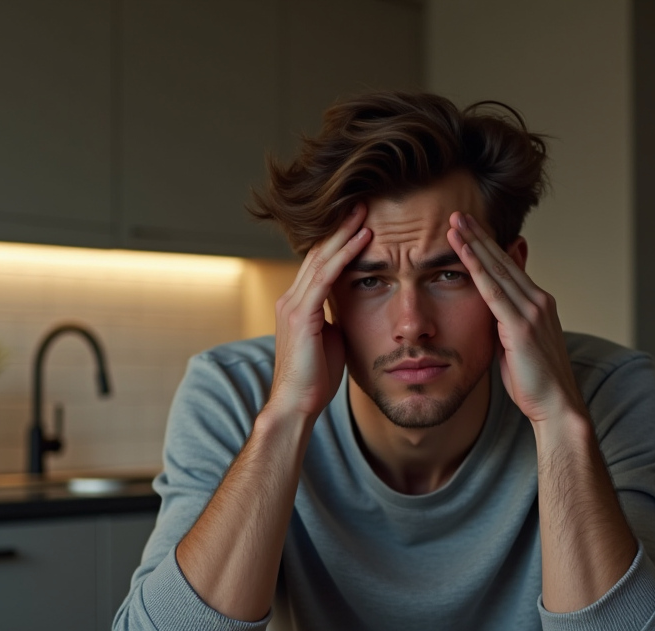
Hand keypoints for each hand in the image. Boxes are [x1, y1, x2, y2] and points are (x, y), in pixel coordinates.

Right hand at [268, 204, 370, 420]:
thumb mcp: (330, 340)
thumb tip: (351, 306)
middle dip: (340, 227)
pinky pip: (326, 277)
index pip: (319, 263)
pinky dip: (346, 255)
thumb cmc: (316, 378)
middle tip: (361, 202)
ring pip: (322, 259)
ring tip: (364, 210)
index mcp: (297, 304)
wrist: (297, 405)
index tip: (358, 220)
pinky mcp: (301, 315)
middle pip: (318, 253)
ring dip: (345, 233)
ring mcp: (293, 305)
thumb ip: (336, 318)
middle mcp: (291, 298)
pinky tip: (363, 239)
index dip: (337, 241)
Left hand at [447, 212, 583, 424]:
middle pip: (503, 259)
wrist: (556, 406)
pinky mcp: (521, 324)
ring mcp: (532, 310)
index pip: (508, 267)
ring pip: (497, 268)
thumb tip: (492, 313)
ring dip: (474, 243)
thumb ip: (505, 324)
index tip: (470, 228)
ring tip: (455, 222)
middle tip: (458, 213)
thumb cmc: (534, 382)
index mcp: (538, 304)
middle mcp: (538, 300)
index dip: (488, 246)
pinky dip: (476, 267)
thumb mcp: (516, 345)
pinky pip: (493, 289)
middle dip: (479, 235)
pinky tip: (462, 251)